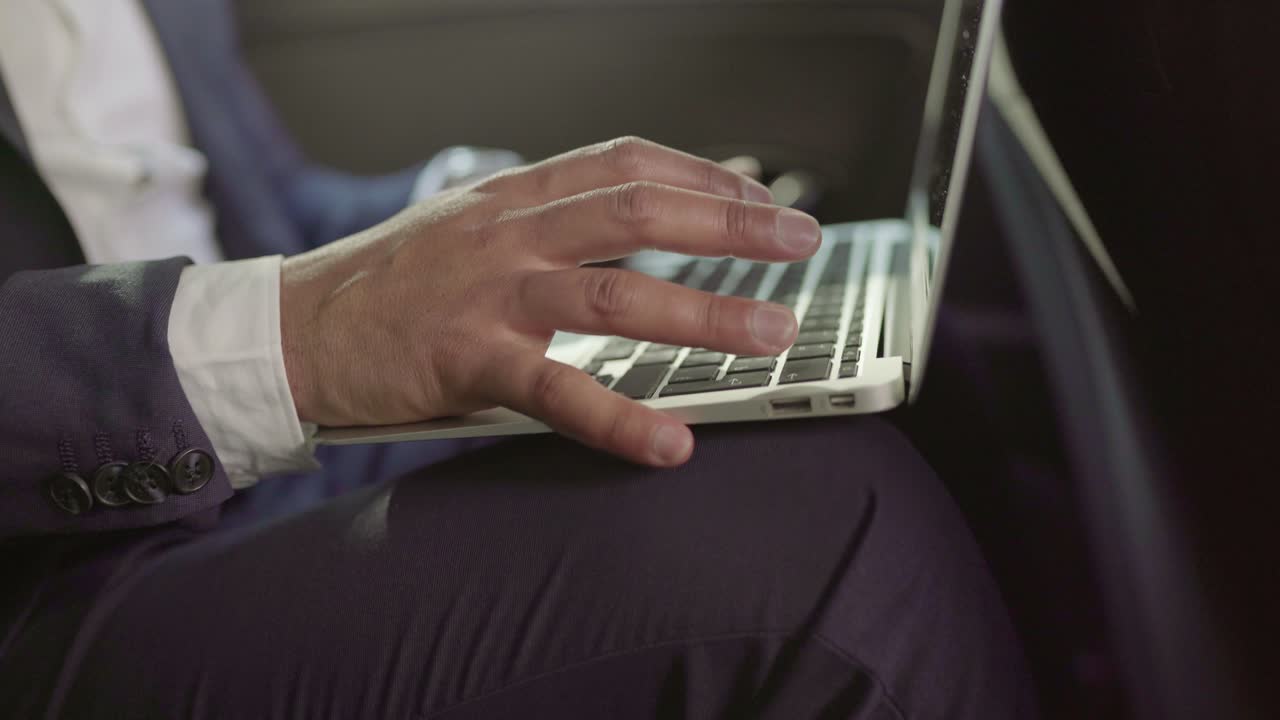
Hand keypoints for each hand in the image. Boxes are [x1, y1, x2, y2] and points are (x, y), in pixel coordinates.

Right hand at [280, 137, 820, 466]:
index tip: (760, 197)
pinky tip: (670, 443)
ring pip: (613, 296)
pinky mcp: (466, 360)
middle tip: (798, 242)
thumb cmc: (388, 284)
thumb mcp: (468, 228)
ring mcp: (489, 295)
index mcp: (512, 196)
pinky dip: (620, 419)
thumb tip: (624, 241)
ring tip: (770, 334)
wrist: (292, 329)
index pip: (626, 163)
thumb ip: (541, 227)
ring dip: (703, 315)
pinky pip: (557, 391)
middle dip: (730, 225)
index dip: (704, 176)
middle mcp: (508, 233)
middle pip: (637, 212)